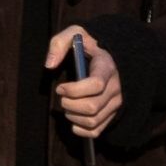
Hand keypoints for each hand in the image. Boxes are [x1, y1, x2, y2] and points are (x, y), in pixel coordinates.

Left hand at [45, 25, 123, 140]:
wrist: (110, 56)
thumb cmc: (89, 46)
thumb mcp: (75, 34)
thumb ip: (59, 43)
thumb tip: (49, 65)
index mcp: (107, 67)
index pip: (95, 85)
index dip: (74, 90)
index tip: (60, 87)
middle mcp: (115, 87)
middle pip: (92, 107)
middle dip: (70, 105)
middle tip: (62, 98)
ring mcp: (115, 103)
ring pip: (93, 120)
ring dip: (73, 117)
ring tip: (67, 106)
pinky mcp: (112, 114)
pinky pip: (97, 130)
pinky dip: (81, 130)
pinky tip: (73, 119)